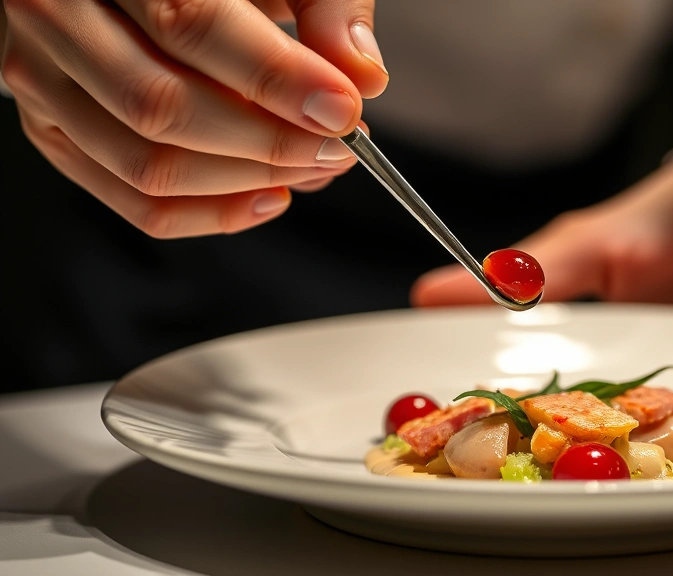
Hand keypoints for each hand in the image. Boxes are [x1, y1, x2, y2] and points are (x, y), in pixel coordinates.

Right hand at [1, 0, 386, 237]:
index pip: (195, 25)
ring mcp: (42, 78)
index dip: (277, 79)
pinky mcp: (53, 129)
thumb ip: (322, 5)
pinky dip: (210, 212)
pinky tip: (267, 195)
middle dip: (269, 142)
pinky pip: (131, 197)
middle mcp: (59, 14)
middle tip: (338, 148)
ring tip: (312, 168)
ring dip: (246, 182)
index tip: (343, 111)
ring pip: (145, 163)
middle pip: (164, 106)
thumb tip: (361, 74)